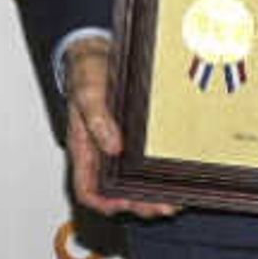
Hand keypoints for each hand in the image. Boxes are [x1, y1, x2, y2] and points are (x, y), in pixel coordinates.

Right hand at [61, 38, 177, 219]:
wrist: (98, 52)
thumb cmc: (87, 72)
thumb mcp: (88, 92)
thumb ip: (97, 118)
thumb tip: (112, 146)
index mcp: (84, 148)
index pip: (87, 188)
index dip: (103, 202)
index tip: (122, 206)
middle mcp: (101, 153)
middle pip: (116, 193)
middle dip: (138, 204)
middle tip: (161, 207)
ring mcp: (118, 148)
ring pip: (132, 183)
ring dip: (151, 195)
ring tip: (173, 201)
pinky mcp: (134, 139)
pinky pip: (143, 164)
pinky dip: (157, 176)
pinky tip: (173, 178)